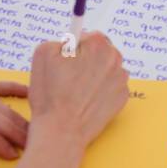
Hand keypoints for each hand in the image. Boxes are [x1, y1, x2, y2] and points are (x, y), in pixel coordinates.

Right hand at [27, 33, 129, 150]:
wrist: (62, 131)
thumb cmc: (51, 94)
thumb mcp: (43, 53)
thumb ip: (59, 40)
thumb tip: (71, 43)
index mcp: (98, 44)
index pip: (87, 36)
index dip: (73, 49)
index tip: (67, 59)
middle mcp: (115, 59)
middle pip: (99, 52)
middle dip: (85, 60)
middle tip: (68, 77)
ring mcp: (121, 80)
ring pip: (105, 69)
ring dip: (93, 75)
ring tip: (75, 92)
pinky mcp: (122, 98)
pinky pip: (110, 87)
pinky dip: (100, 91)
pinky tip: (86, 101)